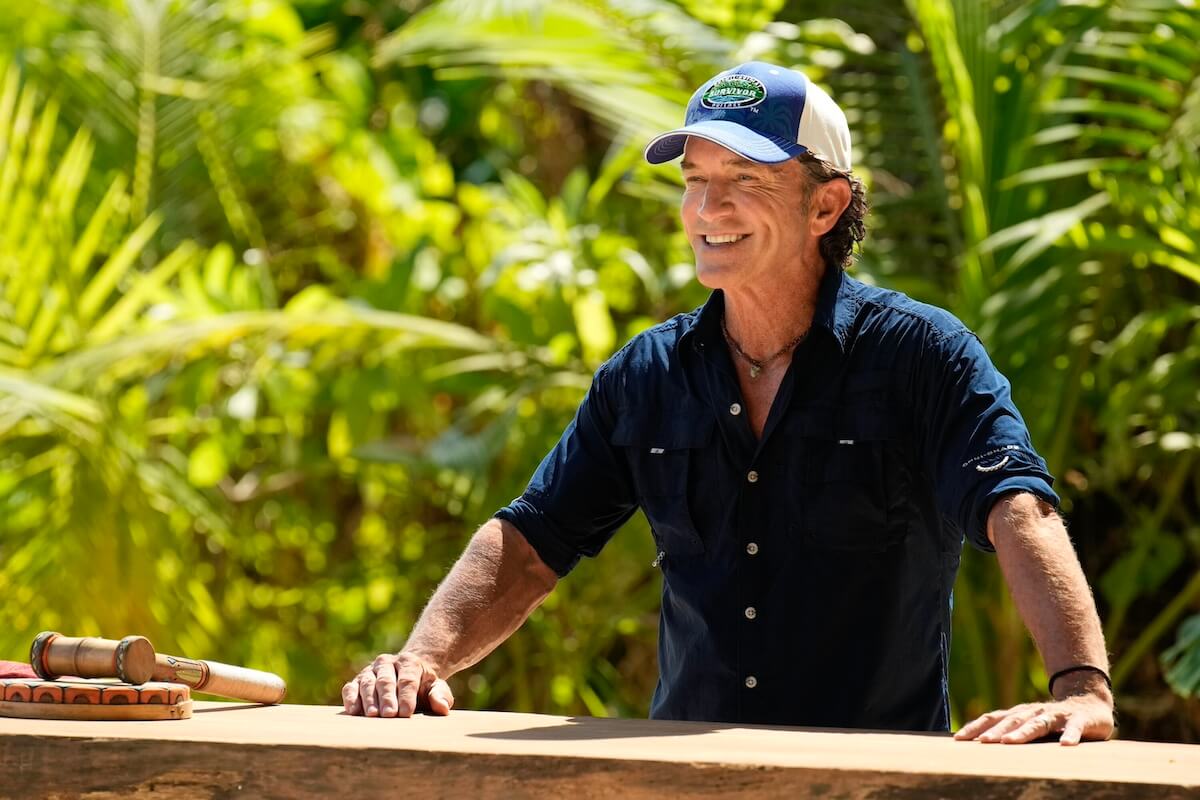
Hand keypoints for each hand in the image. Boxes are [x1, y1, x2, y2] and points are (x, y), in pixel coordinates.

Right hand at [341, 652, 454, 717]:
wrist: (405, 676)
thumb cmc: (422, 687)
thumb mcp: (435, 688)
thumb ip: (441, 695)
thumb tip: (443, 708)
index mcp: (409, 662)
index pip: (407, 679)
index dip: (407, 696)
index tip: (406, 713)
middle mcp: (386, 663)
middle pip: (386, 680)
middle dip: (387, 698)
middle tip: (389, 715)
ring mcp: (370, 671)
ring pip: (367, 683)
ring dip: (369, 699)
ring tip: (372, 715)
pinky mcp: (356, 681)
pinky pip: (351, 688)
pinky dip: (351, 698)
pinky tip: (353, 711)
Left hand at [954, 693, 1114, 744]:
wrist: (1088, 702)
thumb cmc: (1051, 721)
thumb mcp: (1028, 726)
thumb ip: (1009, 733)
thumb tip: (978, 746)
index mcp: (1019, 714)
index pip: (992, 718)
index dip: (975, 727)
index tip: (959, 739)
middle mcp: (1034, 711)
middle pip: (1012, 721)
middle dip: (996, 732)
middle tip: (983, 742)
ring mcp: (1056, 715)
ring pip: (1037, 723)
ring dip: (1023, 732)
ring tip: (1010, 742)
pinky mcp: (1079, 720)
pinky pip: (1074, 728)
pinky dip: (1070, 735)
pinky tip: (1066, 745)